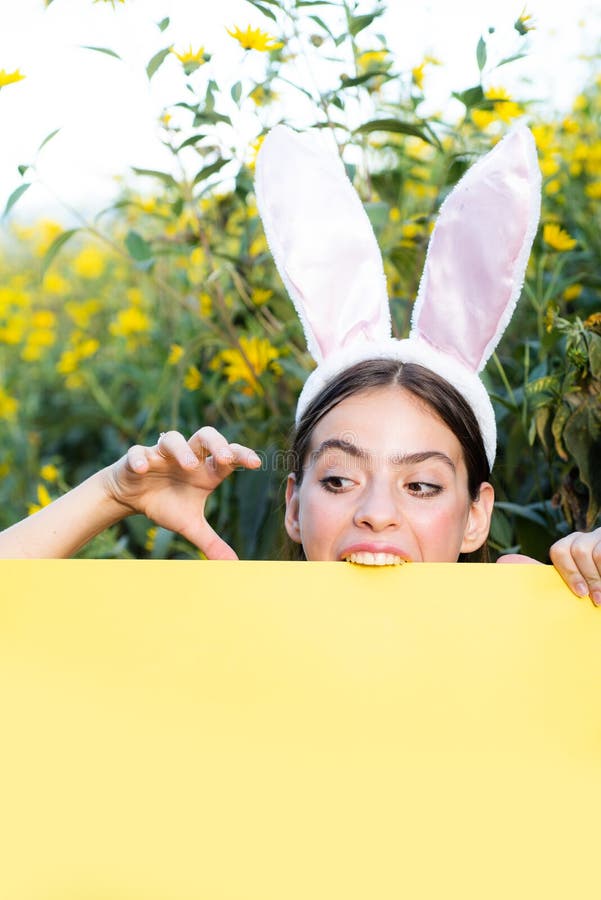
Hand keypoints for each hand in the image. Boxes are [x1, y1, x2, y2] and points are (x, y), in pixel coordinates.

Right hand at [101, 428, 260, 559]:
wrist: (131, 497)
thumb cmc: (166, 503)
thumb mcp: (190, 525)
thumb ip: (212, 542)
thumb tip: (234, 565)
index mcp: (204, 470)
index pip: (227, 456)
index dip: (241, 455)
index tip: (256, 463)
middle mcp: (187, 456)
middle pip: (205, 435)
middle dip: (216, 443)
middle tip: (224, 458)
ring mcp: (161, 454)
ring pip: (173, 439)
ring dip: (182, 450)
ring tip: (189, 466)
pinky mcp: (137, 457)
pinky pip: (138, 452)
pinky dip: (141, 458)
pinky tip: (143, 467)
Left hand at [549, 528, 600, 605]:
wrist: (600, 563)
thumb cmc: (588, 578)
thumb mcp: (578, 577)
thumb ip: (567, 582)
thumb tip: (549, 604)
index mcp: (567, 546)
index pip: (559, 552)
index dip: (569, 573)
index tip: (580, 593)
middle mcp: (581, 538)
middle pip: (578, 551)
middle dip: (588, 578)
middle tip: (596, 599)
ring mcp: (596, 536)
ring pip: (596, 554)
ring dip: (598, 578)